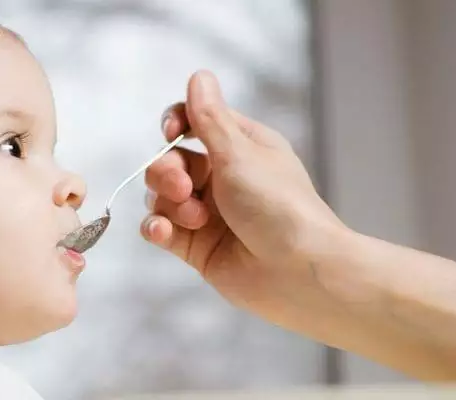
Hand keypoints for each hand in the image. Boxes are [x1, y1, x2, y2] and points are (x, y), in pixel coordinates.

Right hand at [142, 70, 349, 327]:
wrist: (298, 273)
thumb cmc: (279, 207)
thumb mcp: (240, 154)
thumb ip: (209, 119)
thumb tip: (199, 75)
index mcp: (239, 147)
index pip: (194, 122)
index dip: (175, 124)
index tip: (171, 134)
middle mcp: (222, 177)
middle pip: (170, 161)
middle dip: (167, 172)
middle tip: (183, 188)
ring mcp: (208, 213)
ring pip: (162, 197)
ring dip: (169, 204)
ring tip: (194, 219)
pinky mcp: (196, 246)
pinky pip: (162, 229)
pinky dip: (157, 228)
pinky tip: (162, 231)